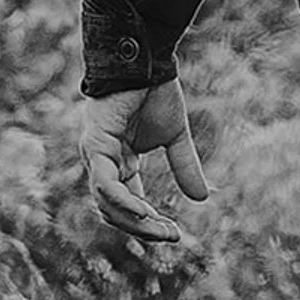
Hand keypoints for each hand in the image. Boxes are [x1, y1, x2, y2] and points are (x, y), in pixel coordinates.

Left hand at [80, 77, 209, 244]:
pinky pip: (105, 183)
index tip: (176, 235)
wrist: (148, 62)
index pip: (129, 205)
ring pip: (106, 203)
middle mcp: (104, 163)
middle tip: (171, 236)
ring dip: (133, 221)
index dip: (150, 223)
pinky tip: (144, 211)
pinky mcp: (96, 144)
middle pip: (114, 211)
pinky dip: (123, 201)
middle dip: (143, 229)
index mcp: (120, 163)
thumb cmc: (156, 93)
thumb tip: (203, 198)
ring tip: (159, 228)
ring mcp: (96, 155)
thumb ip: (184, 166)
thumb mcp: (176, 137)